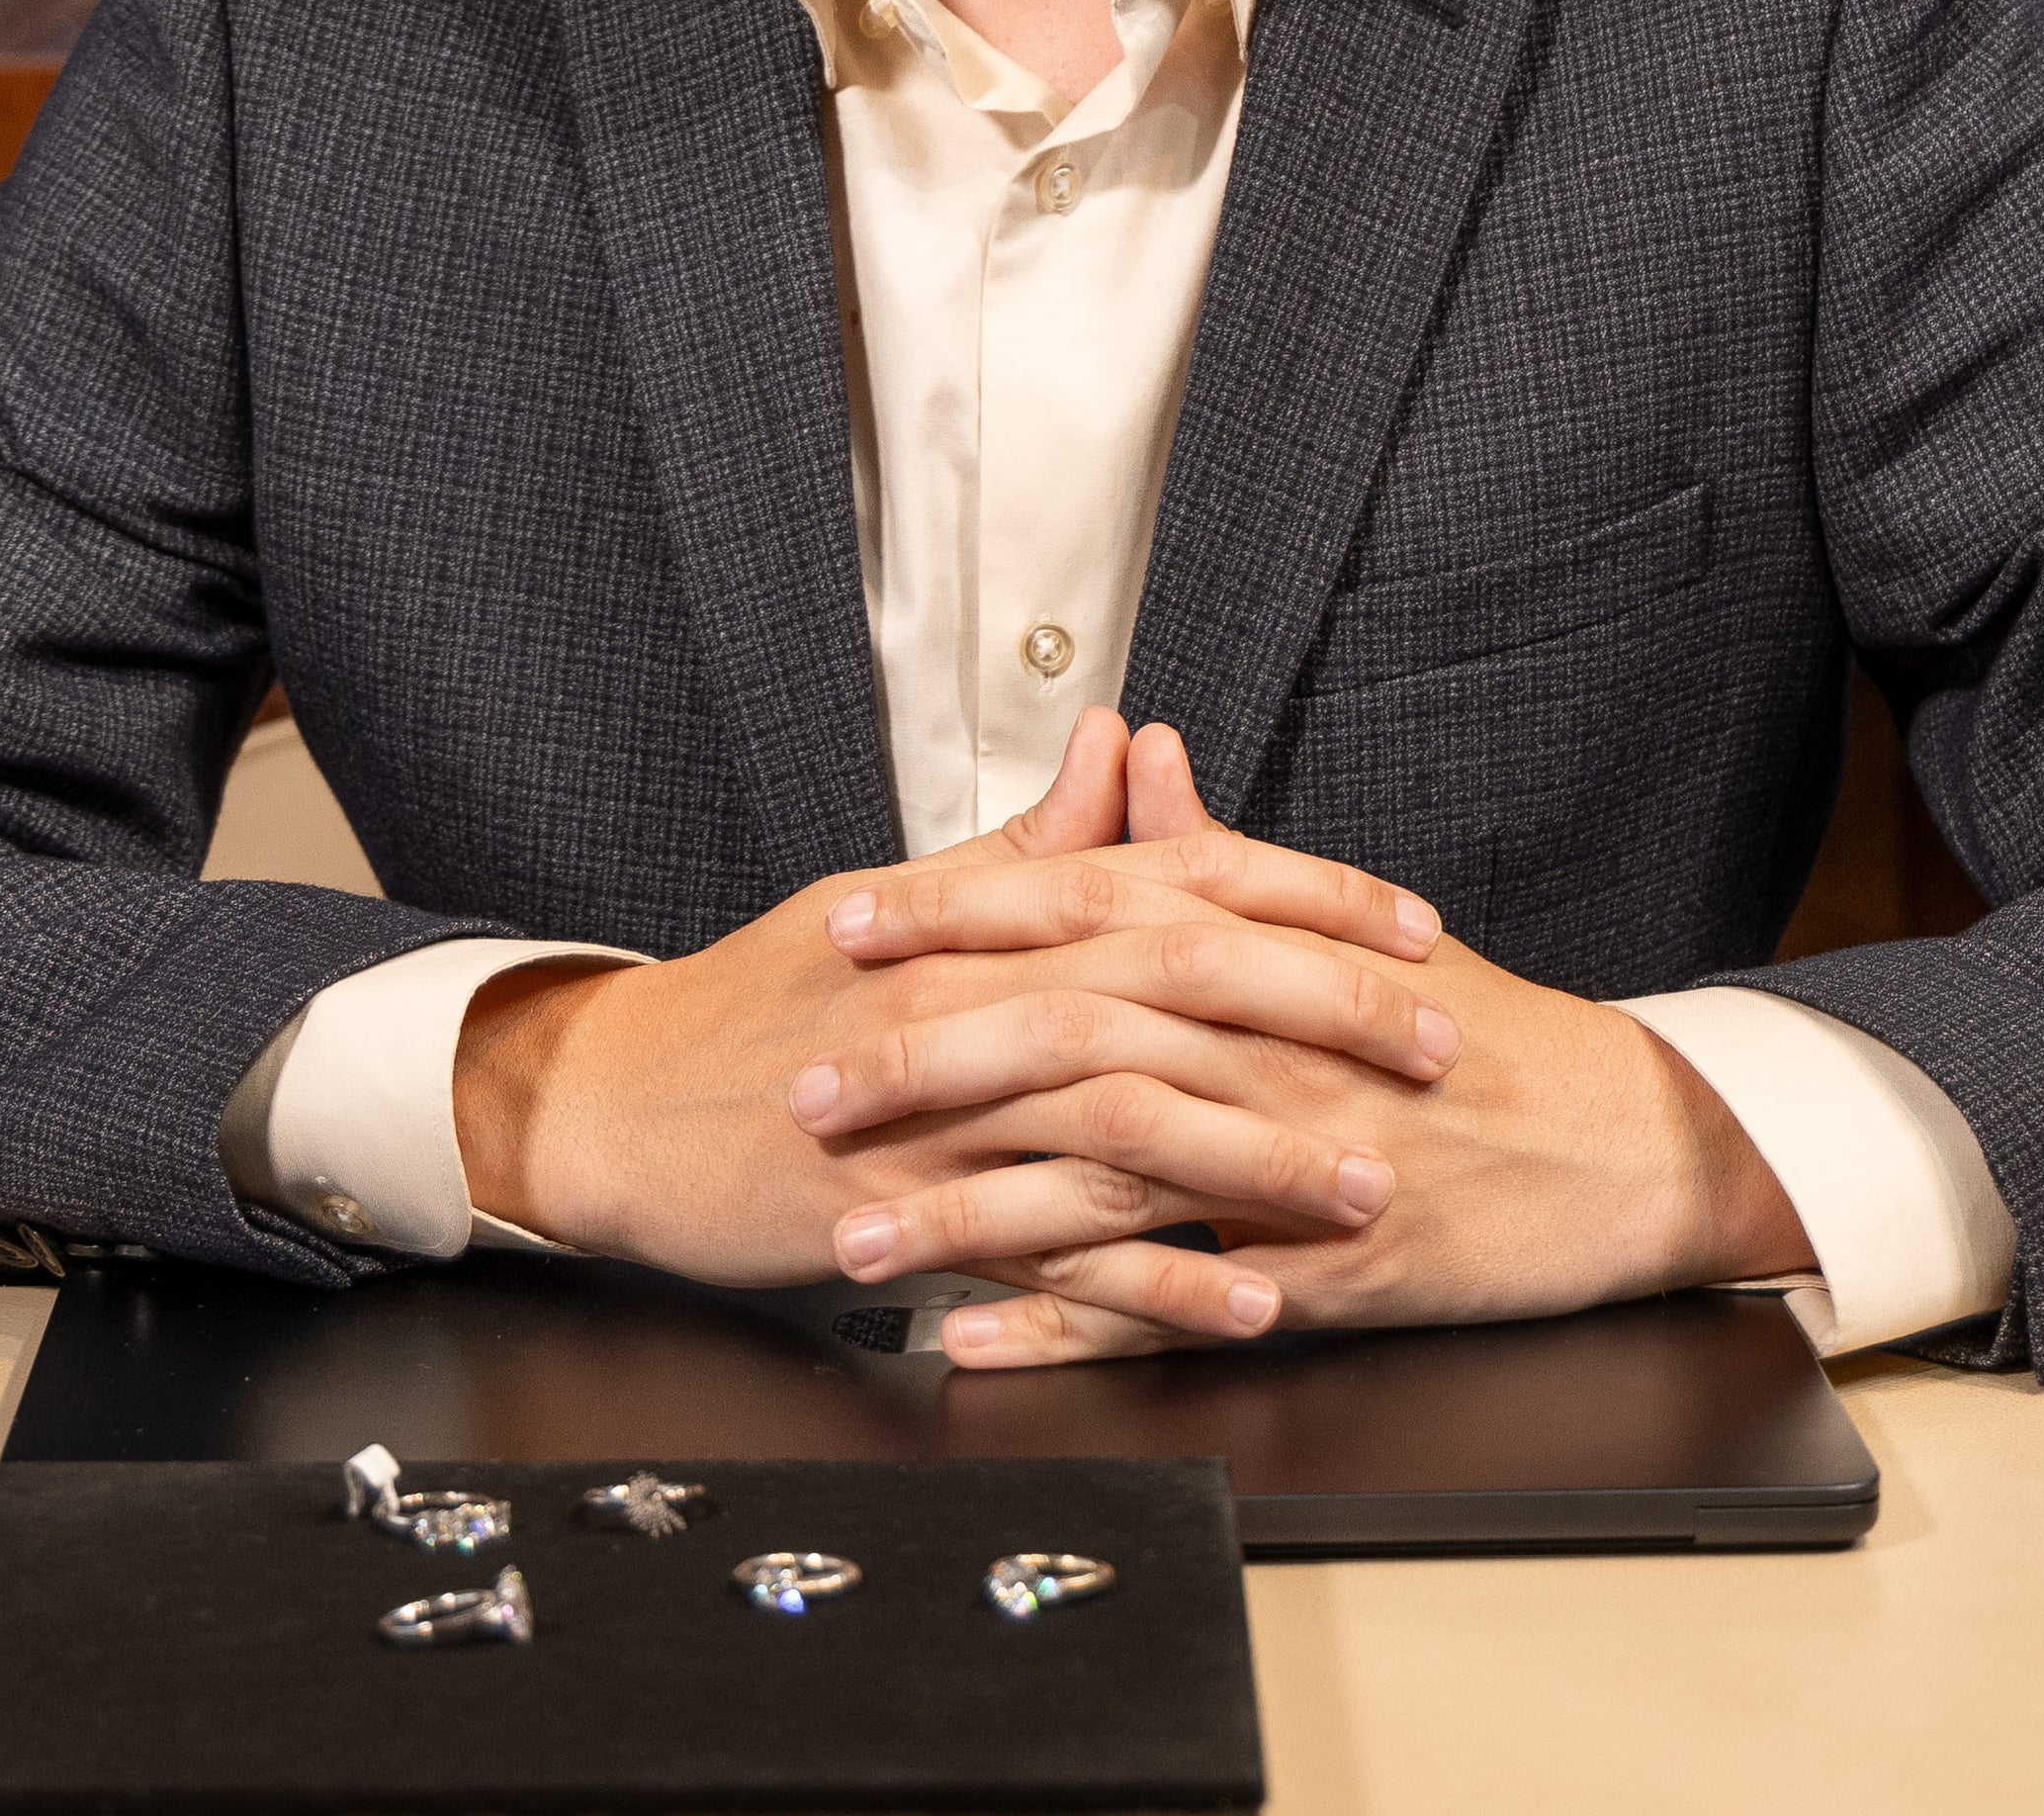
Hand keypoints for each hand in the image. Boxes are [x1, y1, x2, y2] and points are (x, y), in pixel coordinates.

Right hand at [448, 711, 1455, 1337]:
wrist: (608, 1109)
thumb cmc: (754, 1006)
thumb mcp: (895, 902)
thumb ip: (1028, 845)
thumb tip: (1125, 743)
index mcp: (983, 917)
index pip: (1171, 882)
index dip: (1301, 898)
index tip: (1409, 926)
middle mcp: (972, 996)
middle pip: (1174, 983)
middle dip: (1320, 1011)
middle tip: (1434, 1045)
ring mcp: (940, 1111)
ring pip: (1130, 1120)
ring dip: (1264, 1158)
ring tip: (1376, 1189)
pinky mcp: (908, 1214)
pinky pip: (1057, 1251)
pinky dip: (1158, 1282)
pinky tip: (1249, 1301)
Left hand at [803, 731, 1811, 1365]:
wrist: (1634, 1144)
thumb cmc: (1491, 1038)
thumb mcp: (1355, 926)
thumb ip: (1224, 850)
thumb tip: (1137, 755)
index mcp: (1270, 946)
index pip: (1090, 907)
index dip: (960, 914)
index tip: (849, 924)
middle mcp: (1275, 1040)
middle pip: (1071, 1031)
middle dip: (923, 1060)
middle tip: (803, 1083)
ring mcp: (1301, 1157)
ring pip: (1106, 1170)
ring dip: (965, 1209)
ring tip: (848, 1238)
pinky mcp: (1331, 1269)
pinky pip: (1180, 1302)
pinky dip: (1070, 1324)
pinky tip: (975, 1341)